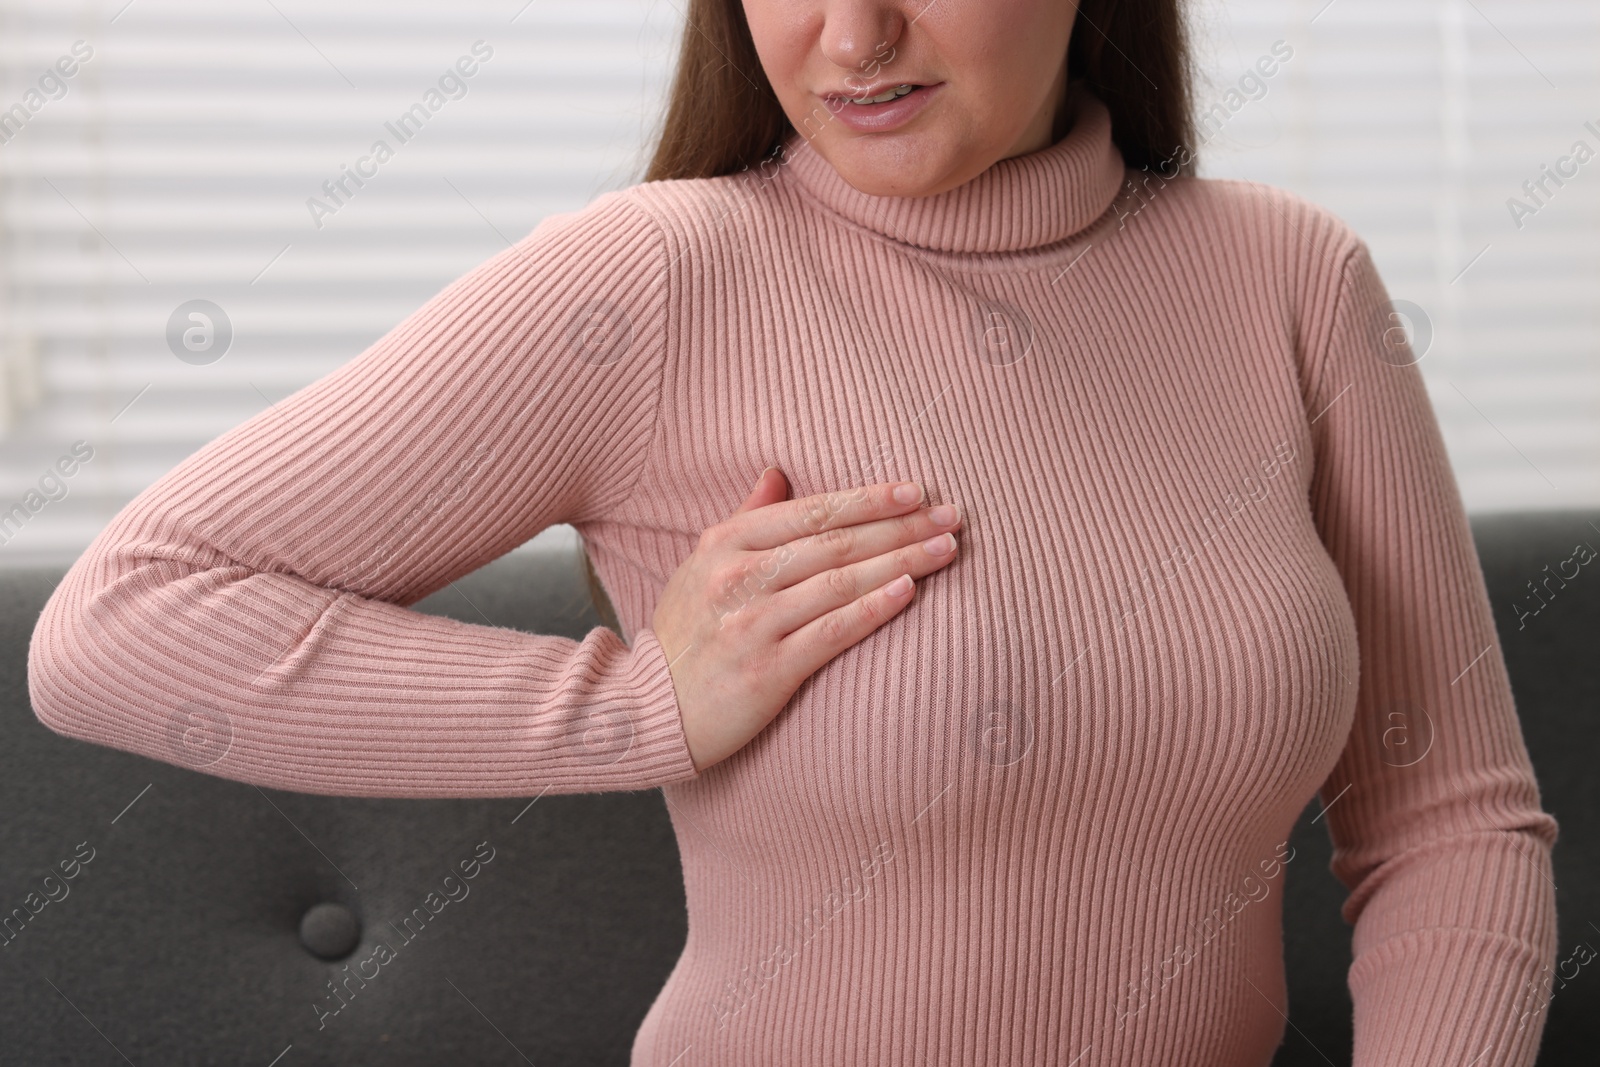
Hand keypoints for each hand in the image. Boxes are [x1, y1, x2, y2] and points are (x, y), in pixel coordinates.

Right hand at [651, 467, 962, 771]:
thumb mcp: (700, 565)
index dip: (867, 498)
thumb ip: (745, 518)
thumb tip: (777, 472)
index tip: (915, 489)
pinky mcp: (767, 670)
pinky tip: (909, 591)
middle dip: (901, 525)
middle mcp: (737, 576)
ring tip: (946, 549)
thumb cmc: (685, 634)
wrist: (649, 710)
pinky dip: (873, 607)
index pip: (810, 510)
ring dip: (902, 561)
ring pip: (840, 581)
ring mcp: (751, 623)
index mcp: (724, 543)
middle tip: (952, 515)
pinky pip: (832, 631)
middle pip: (835, 541)